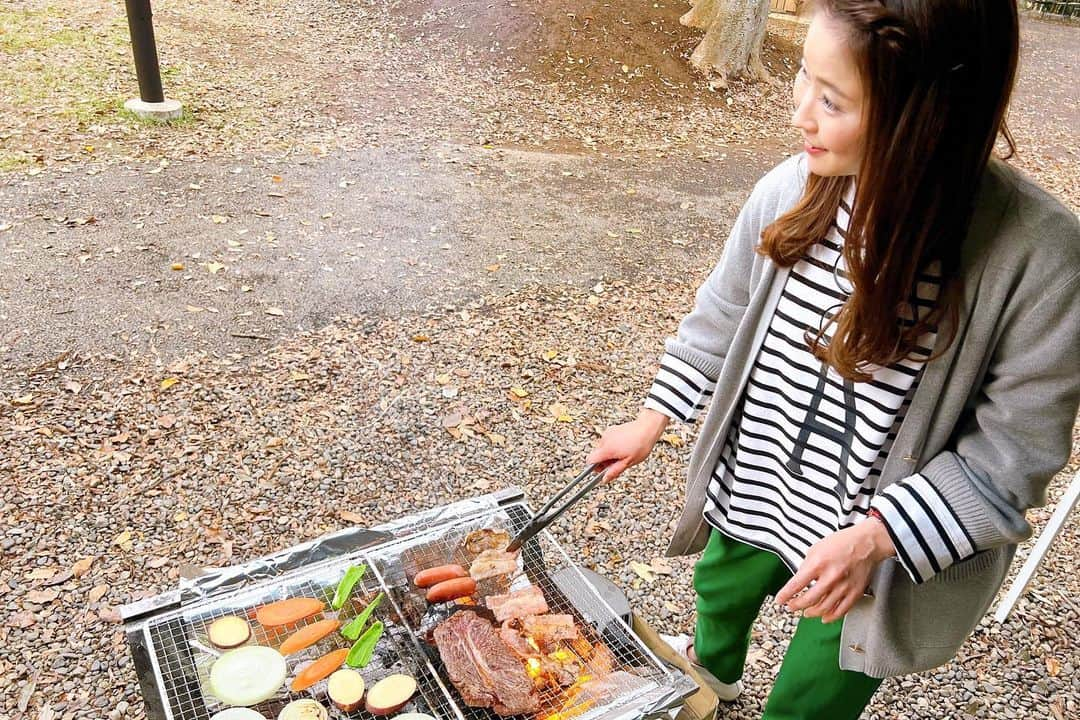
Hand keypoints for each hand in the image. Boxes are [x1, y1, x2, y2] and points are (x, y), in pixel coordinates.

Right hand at [586, 408, 669, 481]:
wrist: (647, 427)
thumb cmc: (641, 445)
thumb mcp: (628, 462)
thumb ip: (614, 471)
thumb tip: (605, 479)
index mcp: (607, 449)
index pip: (590, 460)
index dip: (595, 468)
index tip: (603, 470)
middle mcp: (604, 440)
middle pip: (597, 455)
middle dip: (605, 461)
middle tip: (618, 463)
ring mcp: (607, 434)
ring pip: (602, 449)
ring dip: (609, 454)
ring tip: (624, 454)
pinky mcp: (611, 430)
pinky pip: (607, 442)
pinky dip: (612, 446)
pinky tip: (624, 447)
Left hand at [775, 519, 894, 623]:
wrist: (866, 543)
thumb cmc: (842, 543)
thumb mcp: (816, 548)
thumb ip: (807, 565)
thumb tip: (800, 580)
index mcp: (818, 564)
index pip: (796, 584)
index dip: (785, 595)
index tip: (780, 600)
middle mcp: (831, 577)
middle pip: (809, 600)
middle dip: (796, 606)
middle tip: (791, 607)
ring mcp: (844, 587)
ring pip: (824, 608)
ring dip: (812, 613)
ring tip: (806, 612)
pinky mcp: (855, 593)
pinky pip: (841, 610)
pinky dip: (831, 616)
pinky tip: (824, 617)